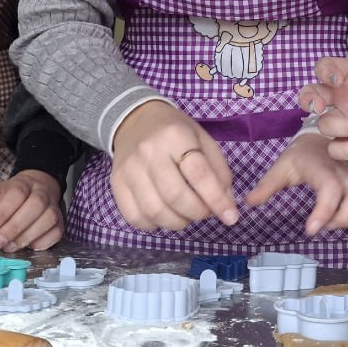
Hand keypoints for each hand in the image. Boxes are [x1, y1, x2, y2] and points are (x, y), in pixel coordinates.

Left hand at [0, 170, 63, 250]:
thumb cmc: (10, 197)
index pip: (16, 194)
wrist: (35, 192)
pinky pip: (56, 233)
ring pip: (48, 219)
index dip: (1, 213)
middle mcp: (42, 193)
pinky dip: (42, 242)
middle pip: (35, 205)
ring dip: (27, 236)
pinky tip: (27, 247)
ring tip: (8, 247)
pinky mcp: (59, 223)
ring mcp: (54, 207)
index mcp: (24, 184)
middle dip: (14, 227)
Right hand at [111, 100, 237, 229]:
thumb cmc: (175, 133)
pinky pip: (135, 218)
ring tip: (186, 214)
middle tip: (205, 212)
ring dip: (178, 222)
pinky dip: (155, 225)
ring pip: (155, 211)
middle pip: (176, 196)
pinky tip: (165, 215)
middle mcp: (149, 152)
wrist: (134, 121)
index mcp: (175, 135)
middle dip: (198, 212)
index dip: (217, 200)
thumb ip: (219, 172)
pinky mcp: (116, 184)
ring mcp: (129, 169)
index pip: (199, 173)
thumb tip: (227, 207)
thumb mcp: (203, 140)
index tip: (231, 216)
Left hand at [247, 133, 347, 235]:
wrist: (324, 137)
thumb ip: (267, 186)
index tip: (311, 229)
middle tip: (325, 225)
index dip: (324, 211)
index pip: (330, 187)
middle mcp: (345, 171)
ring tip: (338, 223)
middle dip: (344, 218)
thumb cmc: (303, 155)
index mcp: (321, 167)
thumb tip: (248, 203)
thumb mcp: (282, 167)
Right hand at [299, 57, 347, 160]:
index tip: (336, 81)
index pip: (327, 66)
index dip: (325, 71)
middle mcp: (345, 96)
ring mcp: (347, 119)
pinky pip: (336, 148)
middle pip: (311, 93)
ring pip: (324, 124)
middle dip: (309, 99)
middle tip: (320, 107)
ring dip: (344, 127)